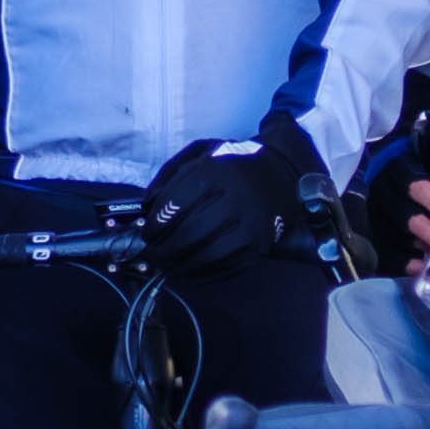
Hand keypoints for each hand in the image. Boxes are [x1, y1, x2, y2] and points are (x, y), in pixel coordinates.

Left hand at [138, 113, 327, 280]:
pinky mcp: (260, 244)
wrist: (281, 173)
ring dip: (181, 265)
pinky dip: (204, 273)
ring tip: (167, 265)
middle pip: (191, 231)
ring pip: (209, 253)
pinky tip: (189, 270)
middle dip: (165, 248)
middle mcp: (235, 197)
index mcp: (216, 172)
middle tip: (153, 254)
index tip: (148, 232)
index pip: (177, 202)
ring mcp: (250, 223)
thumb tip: (147, 205)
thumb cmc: (232, 166)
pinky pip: (227, 265)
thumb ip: (170, 175)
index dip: (156, 222)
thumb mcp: (201, 155)